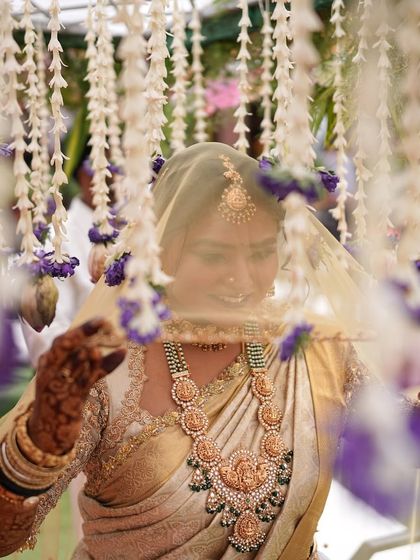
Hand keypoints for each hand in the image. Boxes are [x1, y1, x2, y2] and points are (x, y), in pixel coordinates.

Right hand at [28, 319, 125, 455]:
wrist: (49, 430)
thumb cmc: (65, 397)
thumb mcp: (74, 377)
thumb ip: (94, 362)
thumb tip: (121, 347)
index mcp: (47, 362)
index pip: (63, 340)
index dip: (84, 328)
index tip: (103, 319)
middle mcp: (50, 370)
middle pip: (66, 346)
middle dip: (85, 332)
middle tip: (106, 322)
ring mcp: (58, 385)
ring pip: (76, 362)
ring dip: (94, 349)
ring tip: (111, 339)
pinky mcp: (70, 399)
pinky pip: (89, 379)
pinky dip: (106, 364)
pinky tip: (122, 354)